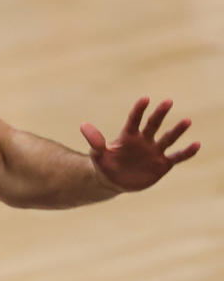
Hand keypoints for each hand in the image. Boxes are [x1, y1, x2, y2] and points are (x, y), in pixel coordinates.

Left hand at [80, 97, 199, 191]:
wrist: (114, 181)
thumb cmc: (105, 164)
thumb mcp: (97, 154)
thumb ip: (94, 141)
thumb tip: (84, 125)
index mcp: (128, 136)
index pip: (134, 120)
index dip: (139, 110)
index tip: (145, 99)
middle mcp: (143, 140)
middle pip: (153, 124)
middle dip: (160, 114)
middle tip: (168, 101)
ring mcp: (154, 151)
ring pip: (168, 138)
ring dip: (177, 130)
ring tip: (187, 120)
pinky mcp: (162, 164)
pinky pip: (177, 157)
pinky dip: (187, 152)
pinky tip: (197, 144)